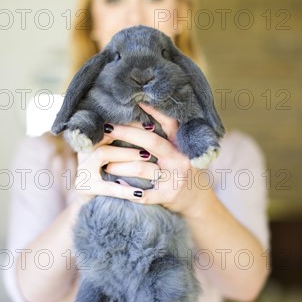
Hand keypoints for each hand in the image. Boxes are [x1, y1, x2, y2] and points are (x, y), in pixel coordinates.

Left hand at [74, 103, 210, 216]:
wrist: (196, 200)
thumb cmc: (179, 169)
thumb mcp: (178, 150)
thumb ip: (164, 135)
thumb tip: (139, 113)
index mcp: (181, 144)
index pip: (169, 123)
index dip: (154, 111)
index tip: (135, 101)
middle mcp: (180, 158)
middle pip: (151, 141)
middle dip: (126, 133)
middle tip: (106, 128)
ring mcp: (175, 178)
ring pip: (141, 168)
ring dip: (119, 165)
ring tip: (106, 164)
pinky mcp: (168, 196)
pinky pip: (144, 194)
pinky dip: (127, 190)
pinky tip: (116, 185)